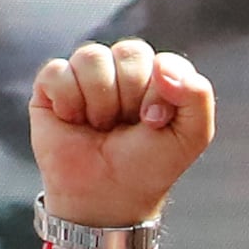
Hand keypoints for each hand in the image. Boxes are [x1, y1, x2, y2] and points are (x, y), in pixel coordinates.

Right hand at [25, 37, 215, 229]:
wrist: (105, 196)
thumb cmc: (148, 165)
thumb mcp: (191, 136)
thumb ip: (197, 95)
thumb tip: (162, 66)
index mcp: (158, 75)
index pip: (162, 61)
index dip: (158, 92)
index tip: (154, 123)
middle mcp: (122, 68)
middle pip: (129, 52)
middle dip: (130, 97)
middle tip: (125, 126)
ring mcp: (86, 74)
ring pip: (92, 57)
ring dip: (99, 102)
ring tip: (100, 126)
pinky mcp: (51, 85)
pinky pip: (58, 71)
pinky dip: (69, 102)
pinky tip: (73, 121)